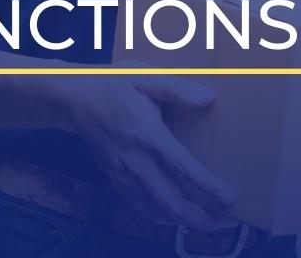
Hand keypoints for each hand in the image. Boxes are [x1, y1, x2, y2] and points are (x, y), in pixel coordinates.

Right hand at [53, 73, 235, 230]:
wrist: (72, 100)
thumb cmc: (112, 85)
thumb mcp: (144, 77)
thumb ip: (178, 89)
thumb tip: (208, 98)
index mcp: (147, 134)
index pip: (181, 168)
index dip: (206, 186)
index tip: (227, 197)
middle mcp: (135, 160)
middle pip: (169, 201)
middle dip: (198, 217)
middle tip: (224, 222)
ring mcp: (123, 173)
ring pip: (155, 209)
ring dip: (182, 220)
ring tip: (207, 223)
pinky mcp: (114, 179)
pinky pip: (139, 206)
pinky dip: (160, 216)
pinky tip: (175, 216)